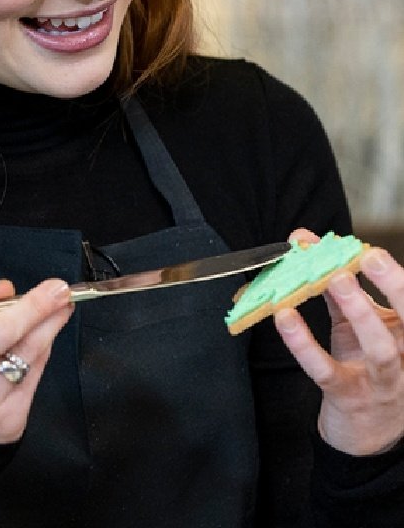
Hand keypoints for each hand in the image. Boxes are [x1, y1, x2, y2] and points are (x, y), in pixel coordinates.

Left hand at [274, 228, 403, 455]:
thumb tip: (305, 242)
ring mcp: (379, 381)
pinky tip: (285, 319)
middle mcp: (402, 357)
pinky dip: (305, 344)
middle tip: (368, 257)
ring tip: (335, 280)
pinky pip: (327, 371)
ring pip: (380, 349)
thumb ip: (334, 286)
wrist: (366, 434)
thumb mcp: (355, 325)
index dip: (390, 273)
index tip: (367, 249)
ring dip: (360, 312)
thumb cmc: (362, 367)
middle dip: (394, 287)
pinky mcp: (348, 398)